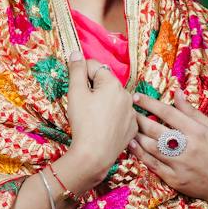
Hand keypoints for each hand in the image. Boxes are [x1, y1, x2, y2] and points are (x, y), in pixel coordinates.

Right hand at [61, 56, 137, 192]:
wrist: (94, 155)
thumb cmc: (83, 122)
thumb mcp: (76, 93)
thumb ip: (76, 70)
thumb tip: (76, 53)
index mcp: (113, 83)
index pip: (94, 67)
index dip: (81, 74)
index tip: (75, 88)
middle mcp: (126, 94)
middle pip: (105, 83)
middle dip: (93, 89)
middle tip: (83, 105)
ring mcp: (131, 112)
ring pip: (114, 99)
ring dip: (103, 102)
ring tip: (92, 118)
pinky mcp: (132, 128)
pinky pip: (121, 115)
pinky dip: (112, 117)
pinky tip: (103, 127)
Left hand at [129, 91, 207, 208]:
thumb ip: (192, 111)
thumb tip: (177, 91)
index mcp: (197, 131)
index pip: (168, 113)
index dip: (150, 103)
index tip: (137, 96)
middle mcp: (187, 147)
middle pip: (155, 129)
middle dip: (138, 118)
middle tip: (127, 110)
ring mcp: (179, 164)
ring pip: (151, 147)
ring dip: (136, 135)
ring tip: (127, 126)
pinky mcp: (174, 179)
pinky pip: (153, 165)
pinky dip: (140, 154)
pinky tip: (132, 145)